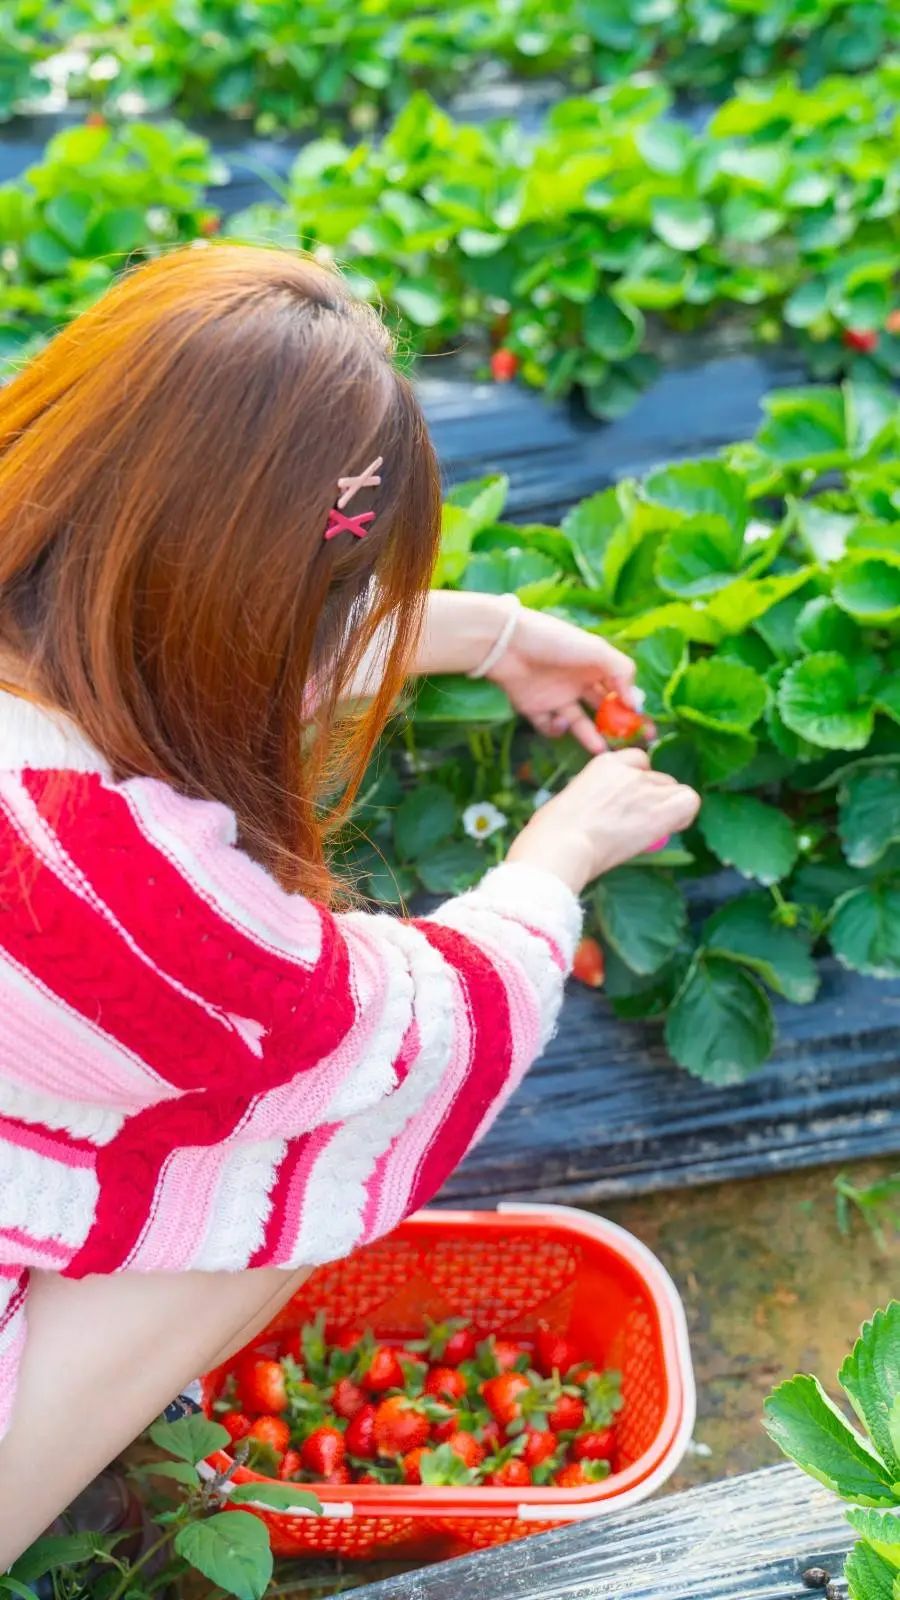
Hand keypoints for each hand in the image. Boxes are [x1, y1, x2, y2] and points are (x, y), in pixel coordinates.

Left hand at [486, 606, 638, 753]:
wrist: (507, 643)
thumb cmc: (555, 641)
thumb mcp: (597, 650)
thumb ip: (623, 673)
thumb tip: (638, 702)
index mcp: (595, 665)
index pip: (620, 691)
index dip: (633, 710)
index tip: (646, 728)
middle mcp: (578, 681)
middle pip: (602, 710)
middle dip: (616, 728)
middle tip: (628, 745)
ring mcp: (556, 696)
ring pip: (579, 723)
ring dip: (590, 736)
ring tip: (600, 749)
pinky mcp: (534, 708)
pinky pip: (550, 726)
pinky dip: (557, 728)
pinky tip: (561, 720)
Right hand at [507, 749, 699, 894]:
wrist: (562, 846)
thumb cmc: (551, 832)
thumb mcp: (570, 801)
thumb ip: (593, 798)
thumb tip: (598, 814)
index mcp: (604, 763)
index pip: (637, 761)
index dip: (639, 781)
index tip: (632, 802)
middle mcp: (629, 770)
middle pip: (658, 778)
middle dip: (655, 798)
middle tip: (641, 822)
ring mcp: (646, 788)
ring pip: (676, 790)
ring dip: (669, 808)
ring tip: (654, 829)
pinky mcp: (659, 809)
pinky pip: (689, 802)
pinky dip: (685, 815)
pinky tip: (671, 829)